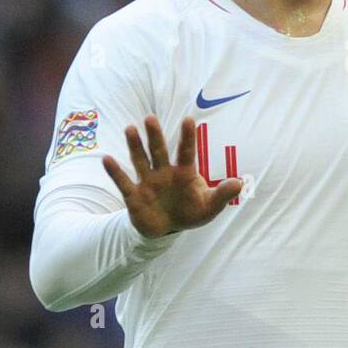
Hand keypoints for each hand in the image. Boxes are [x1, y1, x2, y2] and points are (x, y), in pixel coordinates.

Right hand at [102, 115, 243, 237]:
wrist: (167, 228)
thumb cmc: (190, 212)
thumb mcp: (210, 206)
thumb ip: (222, 194)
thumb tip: (240, 183)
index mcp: (184, 173)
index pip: (186, 152)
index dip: (187, 137)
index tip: (188, 119)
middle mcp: (164, 173)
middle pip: (159, 151)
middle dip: (155, 136)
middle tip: (150, 118)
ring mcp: (148, 182)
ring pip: (140, 161)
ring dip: (135, 146)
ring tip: (130, 129)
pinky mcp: (134, 196)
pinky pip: (123, 182)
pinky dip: (115, 172)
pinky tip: (106, 159)